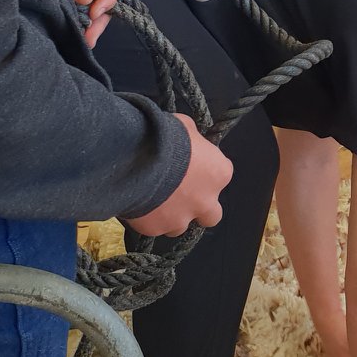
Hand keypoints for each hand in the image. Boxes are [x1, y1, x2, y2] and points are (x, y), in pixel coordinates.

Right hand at [126, 114, 232, 235]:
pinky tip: (136, 204)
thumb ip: (192, 139)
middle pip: (211, 215)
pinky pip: (154, 227)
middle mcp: (206, 201)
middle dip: (199, 208)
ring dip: (171, 216)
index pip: (221, 175)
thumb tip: (188, 139)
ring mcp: (181, 219)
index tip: (193, 166)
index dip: (206, 172)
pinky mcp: (156, 229)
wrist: (135, 159)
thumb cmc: (165, 137)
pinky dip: (147, 219)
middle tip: (182, 196)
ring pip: (180, 226)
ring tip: (153, 201)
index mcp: (219, 173)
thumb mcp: (185, 127)